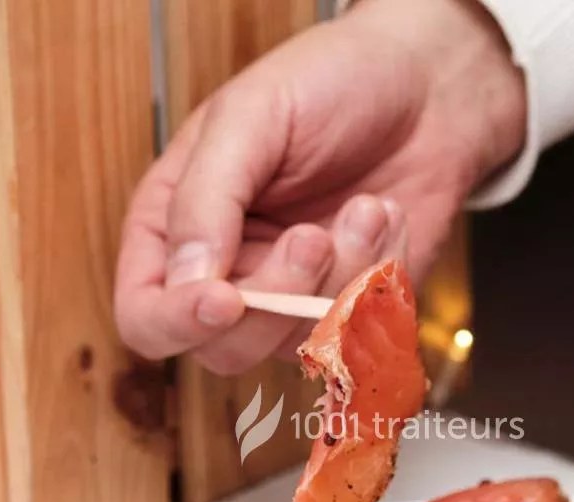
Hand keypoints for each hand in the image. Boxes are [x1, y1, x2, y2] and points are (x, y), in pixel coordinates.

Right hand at [115, 0, 524, 373]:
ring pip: (297, 344)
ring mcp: (291, 298)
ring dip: (341, 278)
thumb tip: (188, 276)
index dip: (177, 322)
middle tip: (314, 236)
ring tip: (368, 208)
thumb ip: (206, 197)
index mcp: (175, 226)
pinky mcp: (352, 307)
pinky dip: (380, 278)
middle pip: (223, 348)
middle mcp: (228, 272)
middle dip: (277, 297)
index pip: (147, 316)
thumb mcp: (252, 115)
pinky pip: (360, 332)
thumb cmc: (331, 81)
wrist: (427, 86)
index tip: (225, 299)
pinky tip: (387, 218)